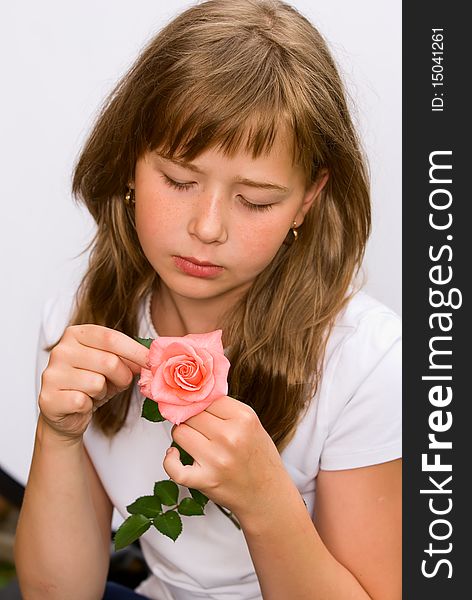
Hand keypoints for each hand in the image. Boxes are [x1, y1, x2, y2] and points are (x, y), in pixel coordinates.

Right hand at [38, 324, 148, 440]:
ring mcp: (51, 373)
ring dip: (103, 392)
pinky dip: (88, 406)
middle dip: (122, 377)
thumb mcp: (112, 366)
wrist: (65, 413)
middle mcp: (61, 350)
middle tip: (119, 383)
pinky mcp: (48, 397)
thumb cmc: (90, 384)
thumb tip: (150, 359)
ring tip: (94, 392)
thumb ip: (128, 358)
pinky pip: (82, 401)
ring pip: (96, 383)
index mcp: (76, 334)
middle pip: (108, 361)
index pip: (111, 338)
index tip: (153, 361)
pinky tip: (81, 403)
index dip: (135, 351)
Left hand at [162, 396, 289, 519]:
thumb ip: (226, 410)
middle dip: (190, 419)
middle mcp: (230, 436)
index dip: (200, 403)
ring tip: (193, 441)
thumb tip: (194, 396)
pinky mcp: (205, 480)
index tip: (198, 408)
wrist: (267, 495)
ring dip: (182, 436)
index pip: (206, 397)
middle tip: (198, 427)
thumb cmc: (258, 459)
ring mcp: (217, 459)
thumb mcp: (252, 425)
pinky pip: (173, 467)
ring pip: (179, 433)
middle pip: (191, 414)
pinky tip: (174, 455)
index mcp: (244, 418)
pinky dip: (169, 461)